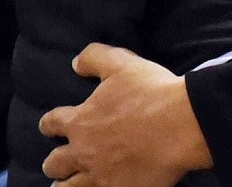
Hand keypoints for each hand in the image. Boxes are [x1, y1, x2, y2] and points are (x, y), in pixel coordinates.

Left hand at [39, 44, 209, 185]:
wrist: (182, 125)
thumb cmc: (152, 93)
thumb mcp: (121, 63)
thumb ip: (93, 58)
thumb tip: (76, 64)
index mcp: (80, 121)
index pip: (51, 124)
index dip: (49, 125)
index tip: (50, 127)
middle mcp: (83, 152)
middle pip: (54, 163)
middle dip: (54, 163)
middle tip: (58, 163)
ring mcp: (100, 176)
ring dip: (64, 186)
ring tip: (65, 186)